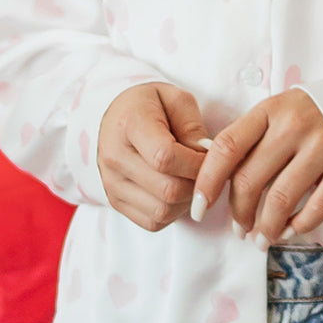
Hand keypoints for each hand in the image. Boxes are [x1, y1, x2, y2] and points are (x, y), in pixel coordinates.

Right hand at [97, 82, 211, 231]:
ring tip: (191, 179)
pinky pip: (152, 222)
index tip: (210, 156)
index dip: (196, 164)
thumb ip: (193, 128)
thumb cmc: (150, 105)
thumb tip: (207, 158)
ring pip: (162, 211)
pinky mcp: (115, 202)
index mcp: (130, 124)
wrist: (114, 117)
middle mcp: (115, 157)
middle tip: (206, 170)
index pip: (165, 157)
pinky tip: (176, 191)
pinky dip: (173, 213)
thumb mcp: (176, 100)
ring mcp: (112, 184)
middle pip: (167, 189)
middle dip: (197, 184)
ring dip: (187, 201)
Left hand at [191, 89, 322, 247]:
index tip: (199, 207)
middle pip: (250, 178)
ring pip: (280, 199)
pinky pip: (318, 207)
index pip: (227, 147)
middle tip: (238, 229)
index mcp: (270, 109)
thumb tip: (212, 180)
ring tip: (260, 239)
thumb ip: (249, 139)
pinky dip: (299, 226)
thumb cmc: (312, 115)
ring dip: (265, 227)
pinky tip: (290, 231)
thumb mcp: (278, 113)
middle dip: (238, 213)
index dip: (207, 181)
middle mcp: (295, 125)